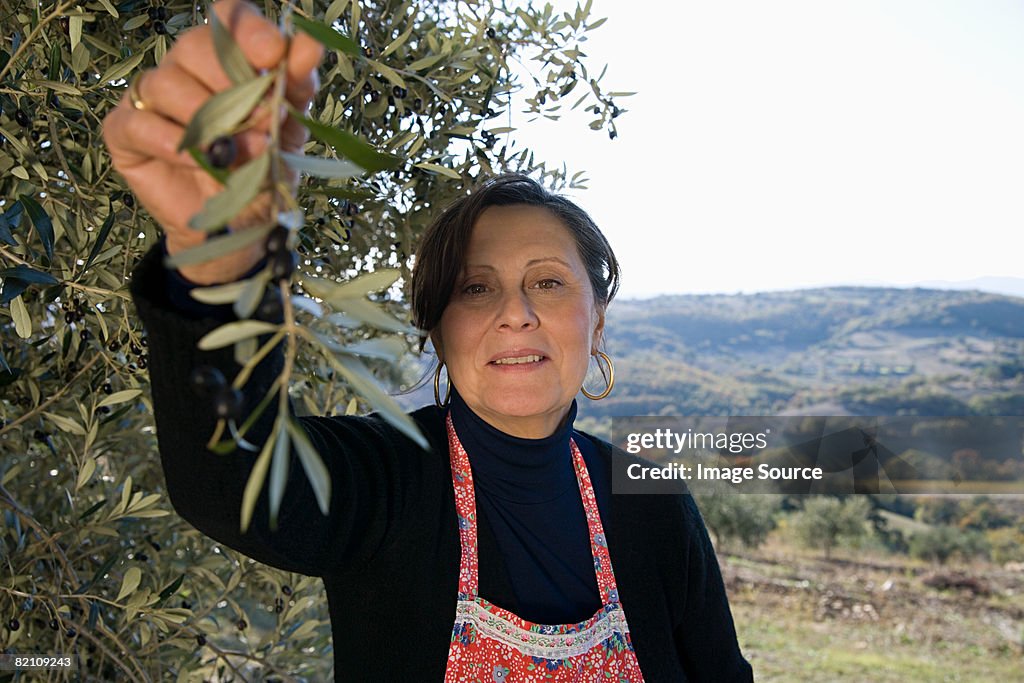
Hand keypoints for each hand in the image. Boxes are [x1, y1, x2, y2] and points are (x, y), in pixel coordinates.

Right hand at [102, 0, 322, 283]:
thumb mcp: (289, 129)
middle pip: (195, 45)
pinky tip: (198, 160)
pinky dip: (174, 143)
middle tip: (262, 123)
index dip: (248, 29)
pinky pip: (141, 122)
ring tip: (237, 153)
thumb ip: (297, 85)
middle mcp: (185, 69)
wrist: (239, 225)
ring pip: (168, 84)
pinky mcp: (124, 130)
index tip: (273, 52)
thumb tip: (309, 44)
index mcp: (226, 59)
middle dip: (232, 85)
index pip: (228, 17)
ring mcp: (151, 97)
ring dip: (209, 121)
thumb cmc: (262, 171)